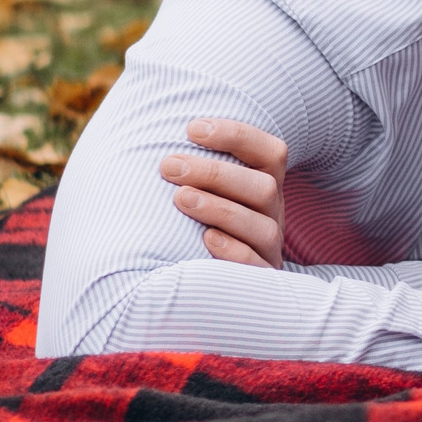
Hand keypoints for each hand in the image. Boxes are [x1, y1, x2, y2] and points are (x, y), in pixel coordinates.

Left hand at [159, 118, 288, 268]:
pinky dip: (234, 250)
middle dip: (216, 173)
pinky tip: (205, 239)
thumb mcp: (195, 191)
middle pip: (265, 187)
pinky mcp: (261, 281)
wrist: (190, 291)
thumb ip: (186, 167)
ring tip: (180, 198)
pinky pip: (258, 265)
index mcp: (262, 187)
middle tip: (169, 166)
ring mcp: (269, 250)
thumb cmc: (183, 227)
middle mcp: (271, 215)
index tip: (192, 130)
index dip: (237, 137)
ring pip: (263, 226)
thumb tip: (149, 131)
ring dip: (221, 208)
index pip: (271, 153)